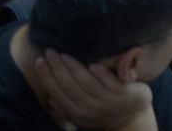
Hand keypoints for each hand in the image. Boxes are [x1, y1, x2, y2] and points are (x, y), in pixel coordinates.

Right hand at [35, 49, 154, 130]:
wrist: (132, 119)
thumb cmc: (103, 110)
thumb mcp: (82, 113)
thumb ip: (66, 107)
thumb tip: (49, 100)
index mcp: (76, 111)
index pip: (57, 93)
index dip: (47, 78)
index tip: (39, 61)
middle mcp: (89, 107)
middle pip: (69, 86)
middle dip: (57, 69)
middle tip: (49, 51)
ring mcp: (107, 100)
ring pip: (87, 84)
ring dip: (75, 69)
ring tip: (64, 54)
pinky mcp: (124, 94)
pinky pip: (111, 83)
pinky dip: (102, 75)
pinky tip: (93, 64)